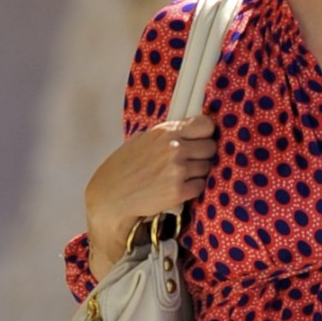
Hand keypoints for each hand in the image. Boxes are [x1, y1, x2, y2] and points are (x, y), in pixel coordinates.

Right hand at [84, 114, 216, 282]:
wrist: (111, 196)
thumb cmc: (124, 168)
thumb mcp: (142, 140)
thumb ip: (166, 134)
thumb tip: (189, 130)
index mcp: (165, 132)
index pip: (205, 124)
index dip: (205, 133)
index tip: (200, 139)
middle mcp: (174, 148)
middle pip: (210, 147)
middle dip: (202, 154)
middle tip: (189, 161)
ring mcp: (178, 170)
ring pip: (207, 167)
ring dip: (197, 172)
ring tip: (179, 176)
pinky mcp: (179, 191)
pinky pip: (201, 186)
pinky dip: (193, 188)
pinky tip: (178, 188)